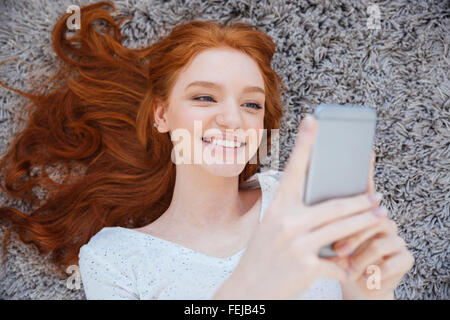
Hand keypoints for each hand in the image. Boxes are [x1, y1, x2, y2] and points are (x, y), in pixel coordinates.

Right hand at [214, 115, 384, 299]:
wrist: (248, 289)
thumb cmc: (261, 257)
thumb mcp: (271, 229)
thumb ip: (294, 216)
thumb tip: (323, 208)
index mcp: (277, 208)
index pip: (293, 170)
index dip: (304, 144)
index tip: (314, 120)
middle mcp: (286, 222)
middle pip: (333, 205)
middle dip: (360, 201)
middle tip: (376, 196)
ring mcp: (296, 244)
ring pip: (341, 229)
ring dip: (364, 224)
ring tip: (378, 218)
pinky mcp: (306, 266)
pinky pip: (336, 262)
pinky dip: (345, 265)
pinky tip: (350, 266)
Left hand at [326, 151, 414, 298]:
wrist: (355, 288)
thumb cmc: (338, 262)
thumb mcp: (325, 242)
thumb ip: (322, 223)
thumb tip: (308, 208)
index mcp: (360, 213)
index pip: (362, 188)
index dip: (366, 170)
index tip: (368, 151)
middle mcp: (381, 219)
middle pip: (369, 217)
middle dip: (351, 233)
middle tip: (337, 248)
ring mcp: (395, 237)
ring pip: (378, 240)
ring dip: (359, 256)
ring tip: (346, 265)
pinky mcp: (405, 258)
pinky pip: (390, 261)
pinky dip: (372, 272)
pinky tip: (363, 275)